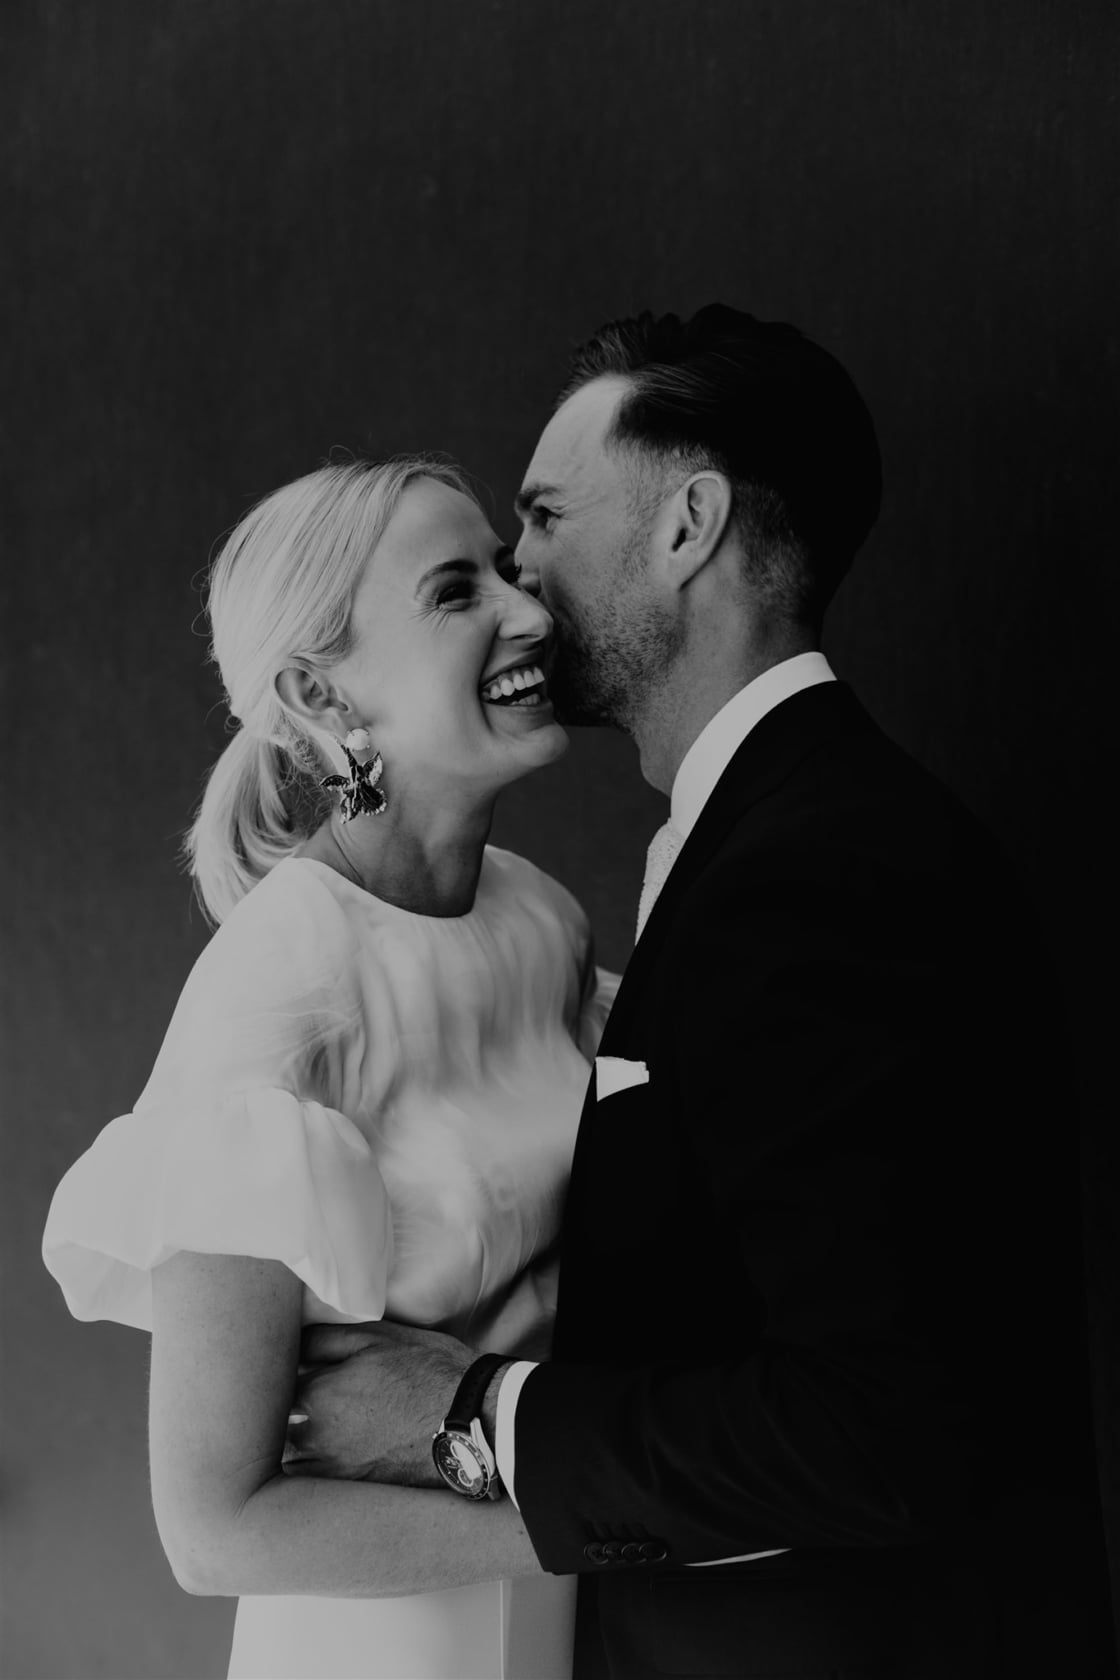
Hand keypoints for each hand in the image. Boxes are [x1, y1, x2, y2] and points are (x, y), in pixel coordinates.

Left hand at [284, 1320, 474, 1485]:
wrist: (472, 1422)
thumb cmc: (429, 1373)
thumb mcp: (379, 1337)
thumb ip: (327, 1339)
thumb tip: (293, 1342)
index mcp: (319, 1393)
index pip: (273, 1387)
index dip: (274, 1378)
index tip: (275, 1373)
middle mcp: (317, 1437)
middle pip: (275, 1429)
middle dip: (276, 1416)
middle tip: (274, 1405)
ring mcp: (334, 1470)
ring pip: (290, 1462)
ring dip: (290, 1447)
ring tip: (294, 1434)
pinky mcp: (354, 1491)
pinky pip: (313, 1486)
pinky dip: (309, 1473)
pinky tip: (322, 1459)